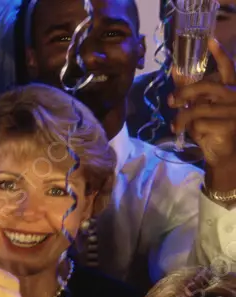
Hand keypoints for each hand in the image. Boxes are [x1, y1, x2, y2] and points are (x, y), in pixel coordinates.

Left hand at [171, 39, 235, 173]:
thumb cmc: (211, 127)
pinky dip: (190, 129)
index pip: (228, 67)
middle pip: (206, 87)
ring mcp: (234, 111)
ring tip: (176, 125)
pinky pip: (200, 123)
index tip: (210, 39)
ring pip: (198, 108)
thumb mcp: (200, 106)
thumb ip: (191, 92)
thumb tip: (175, 70)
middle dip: (185, 93)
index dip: (220, 54)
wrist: (222, 153)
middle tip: (171, 101)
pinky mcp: (230, 125)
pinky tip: (190, 134)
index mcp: (232, 87)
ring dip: (182, 118)